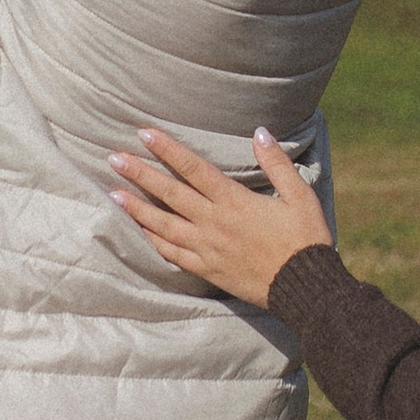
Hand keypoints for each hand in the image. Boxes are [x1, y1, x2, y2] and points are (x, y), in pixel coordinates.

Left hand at [110, 128, 331, 303]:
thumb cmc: (305, 239)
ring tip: (113, 193)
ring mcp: (208, 249)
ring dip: (137, 208)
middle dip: (140, 174)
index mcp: (234, 202)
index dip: (167, 149)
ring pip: (164, 225)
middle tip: (113, 158)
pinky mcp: (207, 270)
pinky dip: (154, 241)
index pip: (193, 169)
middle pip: (170, 194)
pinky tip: (140, 231)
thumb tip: (260, 132)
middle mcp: (214, 223)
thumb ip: (277, 164)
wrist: (305, 287)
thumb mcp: (300, 195)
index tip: (144, 134)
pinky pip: (173, 255)